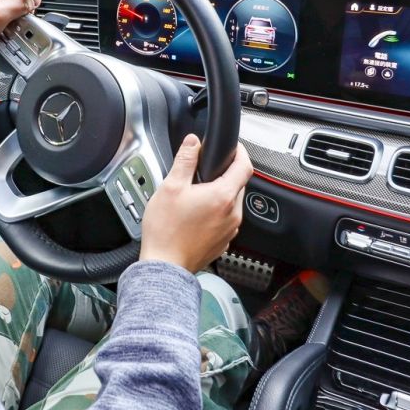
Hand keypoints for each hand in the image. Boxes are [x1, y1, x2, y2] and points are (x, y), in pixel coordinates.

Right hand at [140, 135, 253, 272]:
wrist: (165, 266)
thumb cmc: (166, 230)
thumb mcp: (171, 187)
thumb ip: (185, 160)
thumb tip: (193, 142)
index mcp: (222, 196)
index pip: (245, 166)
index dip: (241, 153)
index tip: (234, 149)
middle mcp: (232, 214)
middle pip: (238, 185)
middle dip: (225, 175)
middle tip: (203, 174)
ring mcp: (230, 230)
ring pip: (232, 203)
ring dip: (220, 195)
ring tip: (196, 197)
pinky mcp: (223, 242)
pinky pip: (226, 220)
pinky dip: (217, 213)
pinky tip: (197, 216)